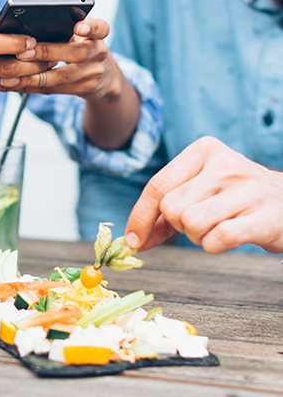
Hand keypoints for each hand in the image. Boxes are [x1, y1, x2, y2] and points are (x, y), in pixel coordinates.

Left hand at [0, 17, 120, 100]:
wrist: (105, 78)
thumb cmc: (82, 47)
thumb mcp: (81, 36)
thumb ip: (65, 29)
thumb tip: (26, 28)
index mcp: (96, 35)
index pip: (100, 28)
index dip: (91, 27)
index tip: (78, 27)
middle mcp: (98, 54)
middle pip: (77, 54)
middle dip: (47, 53)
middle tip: (21, 53)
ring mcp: (93, 74)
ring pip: (61, 77)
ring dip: (33, 77)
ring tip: (10, 77)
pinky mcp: (84, 90)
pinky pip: (54, 90)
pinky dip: (32, 88)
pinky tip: (16, 85)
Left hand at [125, 136, 282, 253]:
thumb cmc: (233, 196)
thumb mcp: (198, 188)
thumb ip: (163, 210)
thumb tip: (133, 239)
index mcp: (203, 151)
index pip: (157, 185)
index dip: (139, 216)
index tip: (132, 239)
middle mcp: (224, 164)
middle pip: (171, 207)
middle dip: (177, 225)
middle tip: (198, 222)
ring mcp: (247, 189)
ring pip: (191, 223)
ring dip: (196, 236)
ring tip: (215, 226)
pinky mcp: (264, 217)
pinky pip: (218, 239)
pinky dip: (214, 245)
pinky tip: (228, 235)